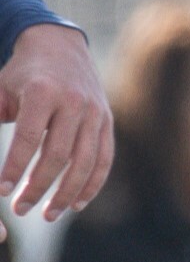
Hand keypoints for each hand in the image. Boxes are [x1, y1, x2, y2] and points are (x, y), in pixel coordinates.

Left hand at [0, 24, 112, 240]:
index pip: (29, 138)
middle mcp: (74, 102)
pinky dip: (92, 184)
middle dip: (37, 187)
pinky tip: (77, 205)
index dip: (15, 168)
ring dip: (66, 194)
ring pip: (84, 162)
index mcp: (43, 92)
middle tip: (19, 210)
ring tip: (47, 214)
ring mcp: (95, 112)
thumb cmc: (20, 75)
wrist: (60, 47)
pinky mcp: (107, 121)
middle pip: (58, 155)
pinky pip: (104, 159)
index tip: (1, 192)